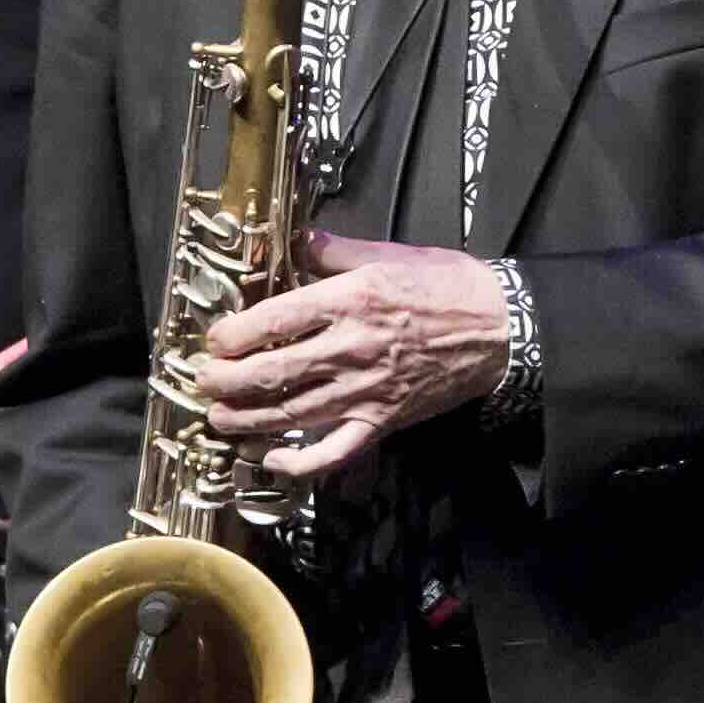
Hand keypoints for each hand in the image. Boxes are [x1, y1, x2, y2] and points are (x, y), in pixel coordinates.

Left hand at [190, 230, 509, 475]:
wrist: (500, 328)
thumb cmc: (445, 286)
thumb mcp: (388, 255)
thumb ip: (334, 251)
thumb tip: (297, 240)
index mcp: (349, 300)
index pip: (273, 321)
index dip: (233, 335)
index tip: (213, 341)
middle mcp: (351, 348)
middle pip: (271, 373)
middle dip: (226, 382)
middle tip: (203, 382)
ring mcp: (365, 391)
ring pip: (292, 415)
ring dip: (247, 421)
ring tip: (220, 419)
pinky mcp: (382, 421)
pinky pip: (334, 452)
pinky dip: (299, 463)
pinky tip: (270, 460)